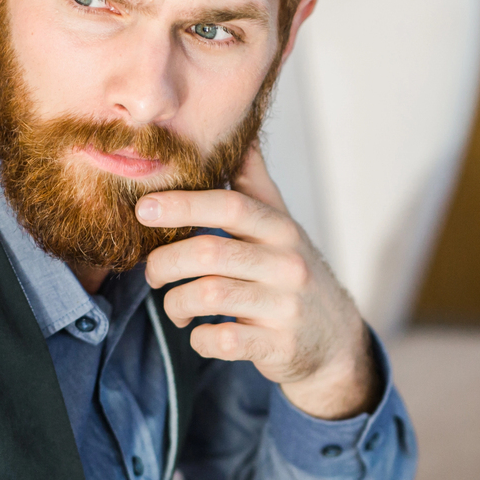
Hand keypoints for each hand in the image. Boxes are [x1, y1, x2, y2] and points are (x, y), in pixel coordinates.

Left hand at [138, 145, 378, 419]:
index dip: (183, 204)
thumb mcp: (283, 227)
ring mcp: (284, 307)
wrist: (336, 340)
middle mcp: (286, 264)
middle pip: (210, 253)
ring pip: (209, 296)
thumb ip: (256, 184)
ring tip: (175, 306)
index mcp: (281, 230)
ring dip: (176, 303)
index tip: (144, 209)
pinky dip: (199, 338)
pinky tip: (198, 333)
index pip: (229, 206)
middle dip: (165, 263)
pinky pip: (222, 340)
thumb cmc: (294, 275)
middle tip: (152, 273)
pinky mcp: (278, 345)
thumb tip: (241, 134)